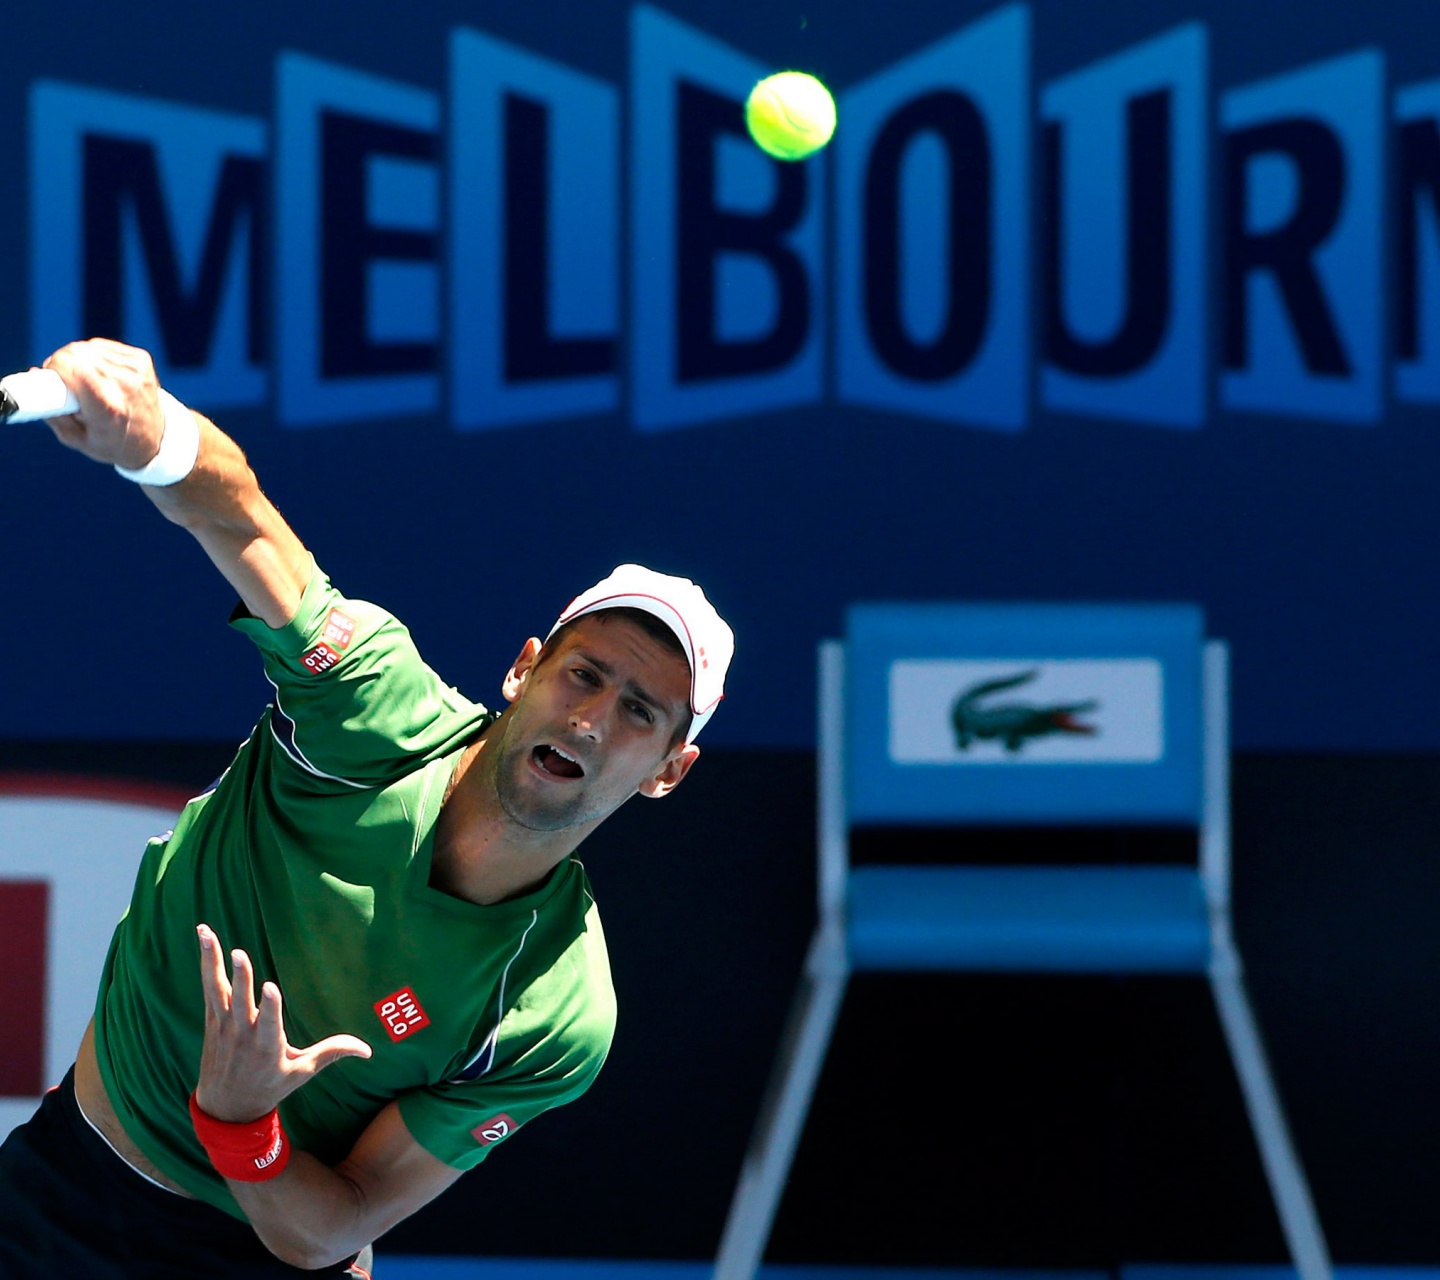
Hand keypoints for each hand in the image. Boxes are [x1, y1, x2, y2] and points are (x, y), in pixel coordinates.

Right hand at [40, 338, 166, 470]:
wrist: (155, 439)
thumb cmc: (111, 442)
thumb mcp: (77, 439)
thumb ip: (53, 411)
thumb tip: (35, 372)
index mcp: (109, 408)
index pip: (73, 367)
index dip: (55, 368)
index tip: (51, 379)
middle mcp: (125, 385)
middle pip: (76, 353)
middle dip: (61, 363)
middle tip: (63, 382)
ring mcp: (136, 370)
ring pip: (87, 347)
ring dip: (77, 359)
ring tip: (82, 380)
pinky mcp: (141, 359)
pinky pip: (102, 346)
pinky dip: (93, 356)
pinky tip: (97, 373)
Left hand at [195, 923, 371, 1123]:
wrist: (225, 1107)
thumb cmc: (269, 1087)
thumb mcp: (302, 1072)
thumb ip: (332, 1052)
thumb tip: (368, 1049)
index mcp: (267, 1047)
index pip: (268, 1024)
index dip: (270, 1006)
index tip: (270, 986)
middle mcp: (242, 1034)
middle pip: (240, 1002)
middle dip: (241, 978)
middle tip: (239, 953)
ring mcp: (224, 1025)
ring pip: (218, 989)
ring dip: (212, 961)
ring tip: (207, 933)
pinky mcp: (213, 1018)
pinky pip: (209, 986)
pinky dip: (206, 962)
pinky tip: (204, 937)